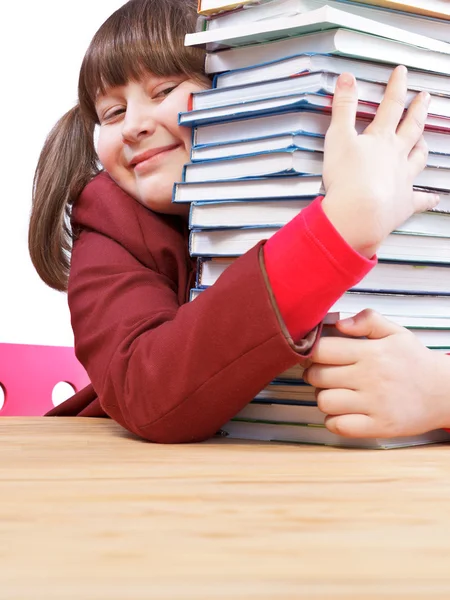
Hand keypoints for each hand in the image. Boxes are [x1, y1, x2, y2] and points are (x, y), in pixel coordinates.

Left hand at [303, 309, 449, 437]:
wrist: (445, 392)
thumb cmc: (416, 362)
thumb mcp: (396, 332)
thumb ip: (368, 320)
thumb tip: (340, 323)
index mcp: (371, 353)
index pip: (322, 350)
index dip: (311, 351)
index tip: (316, 355)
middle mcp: (370, 378)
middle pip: (318, 376)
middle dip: (314, 374)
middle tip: (323, 374)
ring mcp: (374, 404)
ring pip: (324, 401)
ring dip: (324, 397)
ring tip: (335, 393)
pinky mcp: (378, 426)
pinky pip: (338, 426)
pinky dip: (334, 420)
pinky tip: (343, 412)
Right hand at [322, 66, 438, 258]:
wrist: (359, 213)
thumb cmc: (347, 179)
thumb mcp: (338, 137)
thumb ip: (343, 107)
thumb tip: (347, 79)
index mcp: (381, 139)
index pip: (391, 106)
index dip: (396, 87)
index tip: (401, 74)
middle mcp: (397, 156)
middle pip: (411, 128)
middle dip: (418, 110)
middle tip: (424, 98)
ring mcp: (403, 178)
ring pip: (418, 158)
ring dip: (422, 147)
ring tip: (424, 140)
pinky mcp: (404, 203)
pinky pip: (420, 199)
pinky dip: (428, 198)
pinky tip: (434, 197)